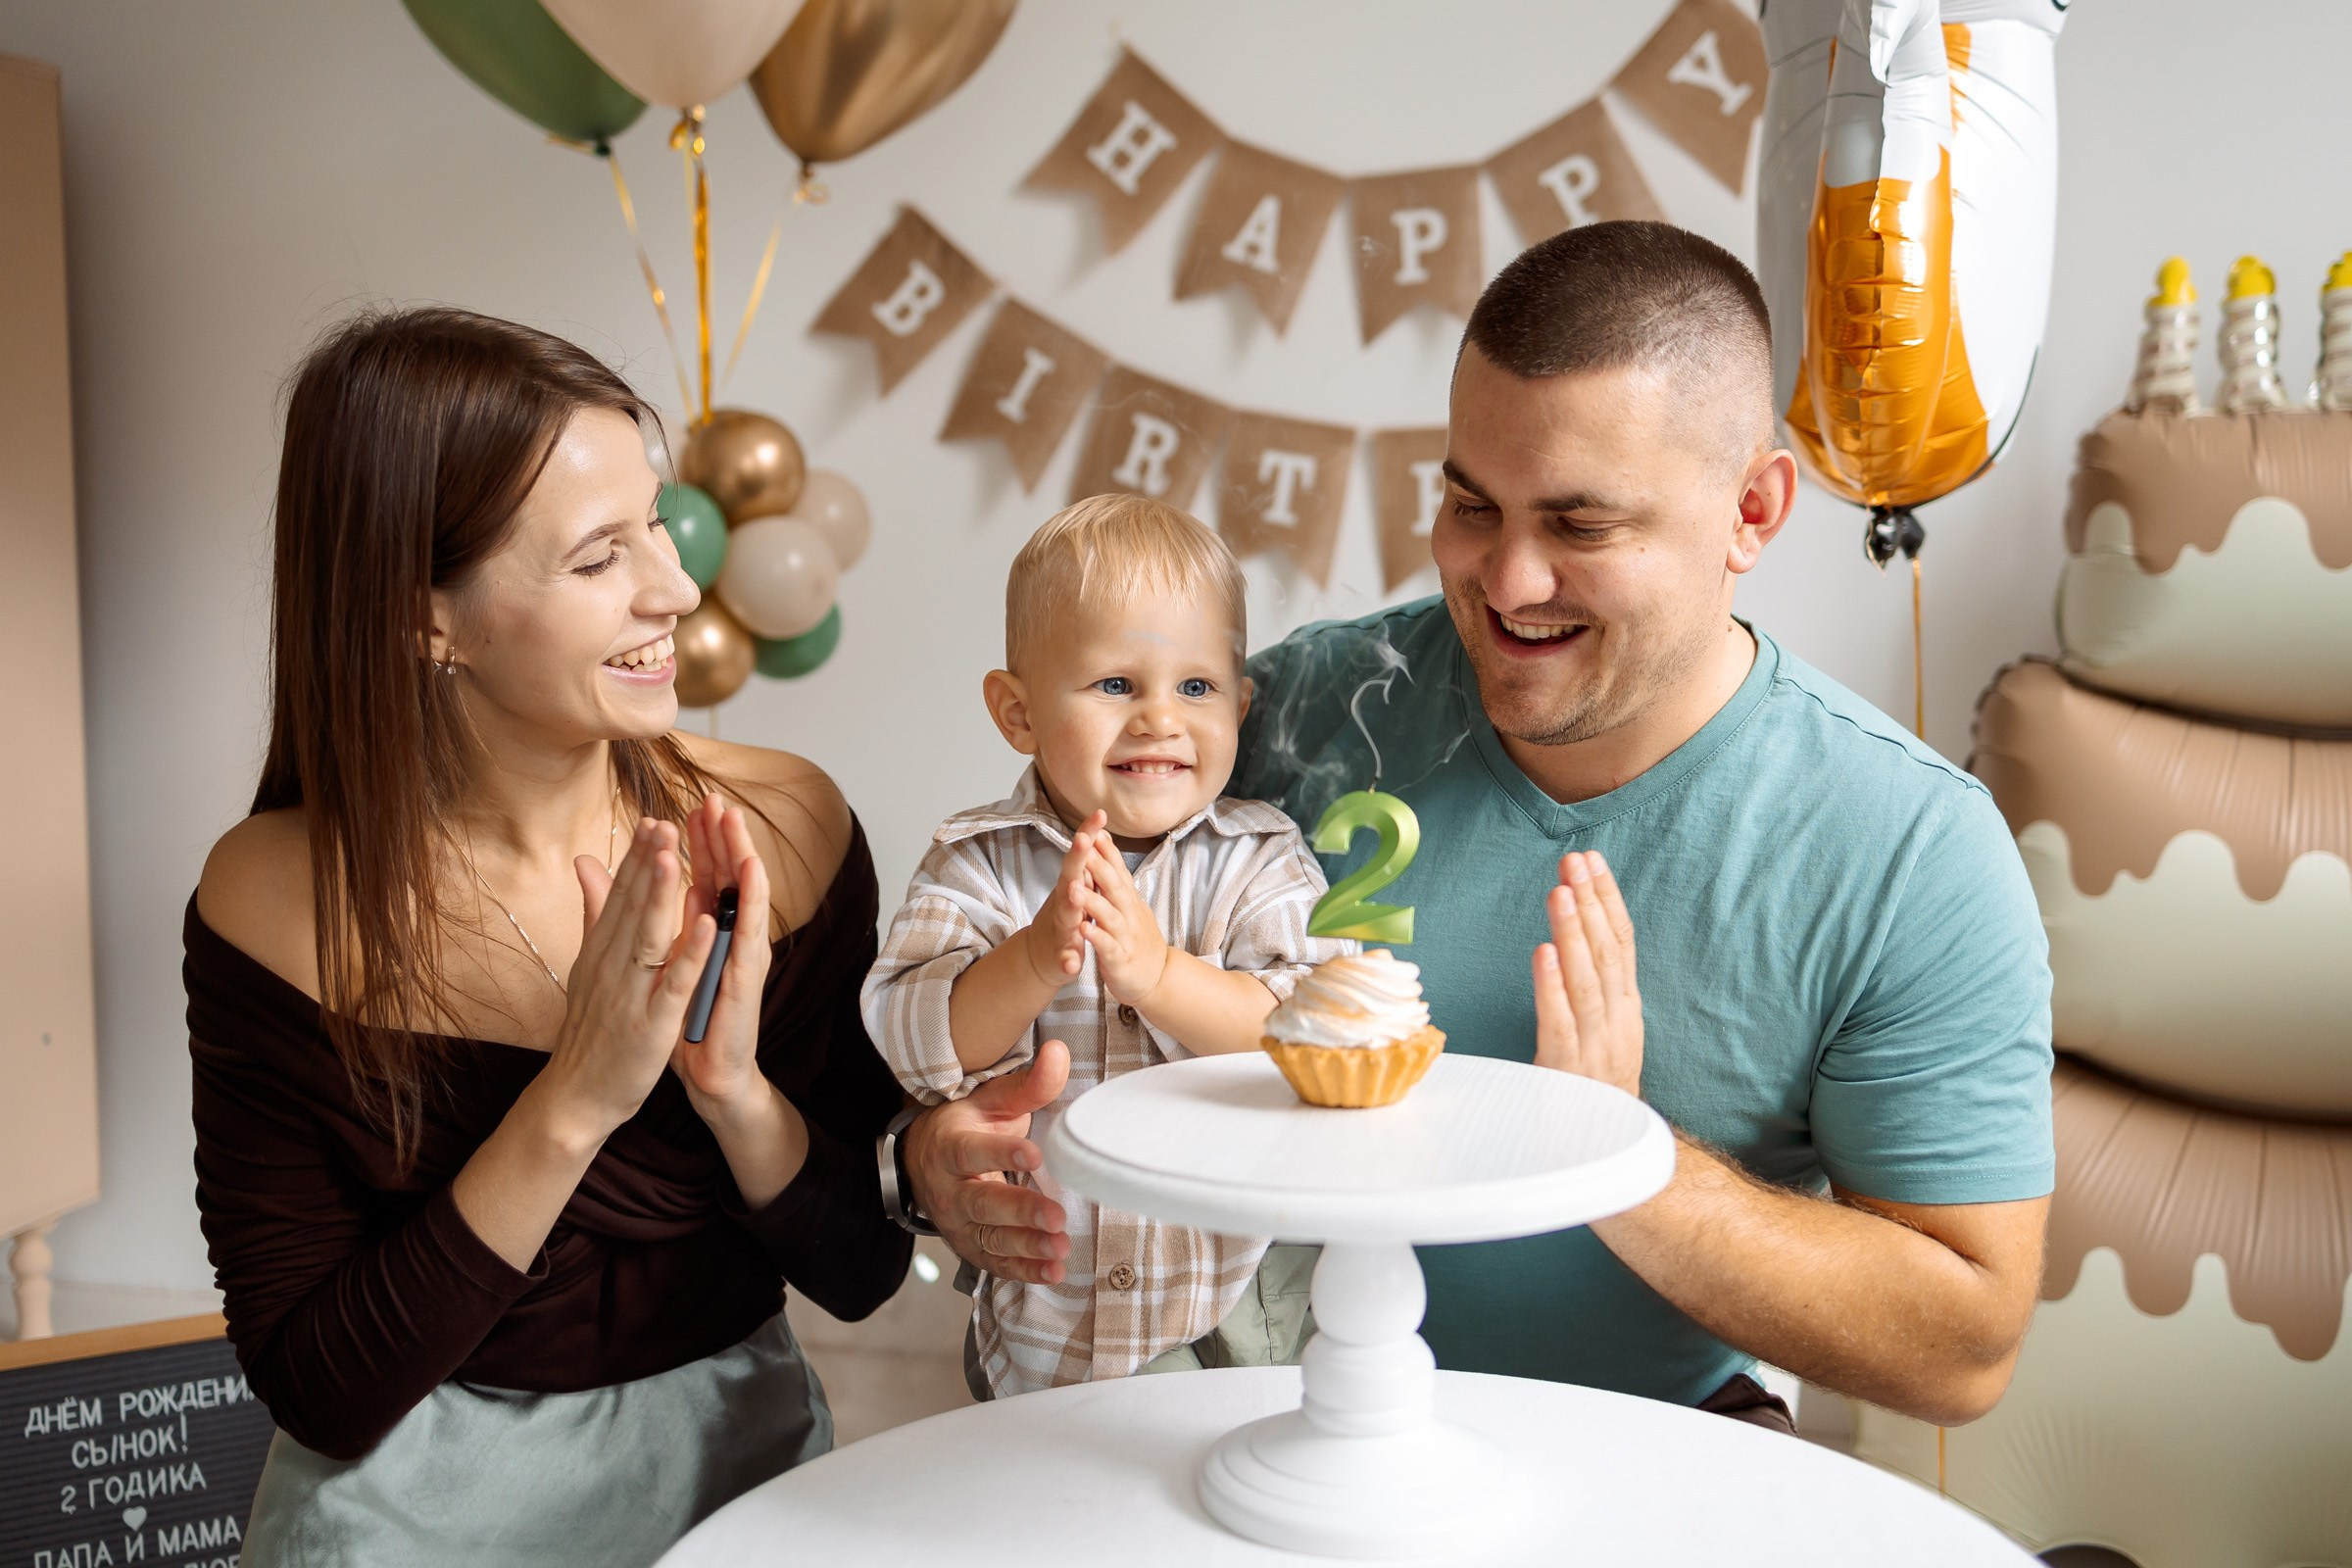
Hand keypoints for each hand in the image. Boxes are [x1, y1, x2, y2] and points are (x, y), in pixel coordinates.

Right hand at [544, 819, 714, 1142]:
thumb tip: (585, 862)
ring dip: (660, 895)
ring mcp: (630, 994)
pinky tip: (706, 925)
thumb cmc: (590, 1029)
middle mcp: (612, 966)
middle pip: (632, 906)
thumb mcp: (590, 965)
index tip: (653, 819)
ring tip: (674, 855)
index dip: (638, 857)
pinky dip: (690, 953)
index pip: (622, 895)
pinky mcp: (650, 1023)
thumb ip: (596, 913)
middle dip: (649, 862)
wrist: (575, 1095)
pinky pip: (673, 983)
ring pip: (648, 936)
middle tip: (662, 821)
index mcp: (602, 951)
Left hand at [668, 792, 775, 1125]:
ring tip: (735, 822)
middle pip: (729, 877)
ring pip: (747, 895)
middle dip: (724, 836)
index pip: (708, 876)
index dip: (700, 841)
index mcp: (711, 933)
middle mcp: (734, 939)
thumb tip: (647, 878)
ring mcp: (745, 956)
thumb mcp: (665, 962)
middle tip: (716, 797)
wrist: (708, 1072)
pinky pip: (751, 933)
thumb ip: (655, 917)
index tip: (690, 804)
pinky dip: (752, 902)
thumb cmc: (687, 1020)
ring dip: (742, 855)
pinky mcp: (748, 979)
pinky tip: (750, 874)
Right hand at [904, 1039, 1072, 1284]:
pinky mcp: (969, 1246)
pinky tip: (1052, 1272)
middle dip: (1019, 1212)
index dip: (1001, 1152)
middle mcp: (948, 1188)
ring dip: (1025, 1246)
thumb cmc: (967, 1124)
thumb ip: (1029, 1084)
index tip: (1034, 1153)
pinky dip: (1022, 1271)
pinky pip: (993, 1262)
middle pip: (981, 1203)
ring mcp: (956, 1222)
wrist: (923, 1159)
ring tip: (1059, 1248)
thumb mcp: (992, 1099)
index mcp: (951, 1145)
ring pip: (988, 1238)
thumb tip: (1059, 1052)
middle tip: (1056, 1216)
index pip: (972, 1150)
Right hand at [1018, 813, 1099, 990]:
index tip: (1100, 813)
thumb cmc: (1065, 916)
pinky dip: (1068, 959)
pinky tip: (1072, 964)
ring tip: (1075, 894)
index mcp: (1072, 885)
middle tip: (1084, 839)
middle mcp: (1063, 902)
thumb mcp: (1075, 887)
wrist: (1042, 956)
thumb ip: (1084, 864)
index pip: (1082, 856)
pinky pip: (1064, 957)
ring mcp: (1060, 928)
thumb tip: (1092, 831)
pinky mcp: (1061, 955)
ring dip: (1070, 905)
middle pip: (1070, 876)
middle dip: (1077, 858)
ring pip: (1066, 915)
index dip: (1088, 834)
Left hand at [1076, 838, 1168, 1005]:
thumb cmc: (1136, 937)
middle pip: (1114, 885)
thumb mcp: (1129, 904)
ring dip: (1092, 901)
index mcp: (1128, 900)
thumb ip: (1116, 878)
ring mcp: (1125, 936)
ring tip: (1074, 888)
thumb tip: (1106, 844)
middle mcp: (1129, 913)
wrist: (1157, 977)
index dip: (1107, 849)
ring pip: (1108, 915)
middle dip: (1098, 865)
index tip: (1095, 826)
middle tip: (1083, 844)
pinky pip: (1106, 946)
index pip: (1118, 869)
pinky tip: (1083, 929)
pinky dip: (1096, 937)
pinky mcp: (1119, 959)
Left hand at [1530, 850, 1643, 1097]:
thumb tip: (1572, 936)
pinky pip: (1561, 1022)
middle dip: (1591, 901)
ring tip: (1560, 892)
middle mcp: (1618, 1021)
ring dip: (1573, 933)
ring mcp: (1596, 1046)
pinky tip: (1542, 952)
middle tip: (1574, 860)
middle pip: (1606, 952)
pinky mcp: (1569, 1070)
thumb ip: (1594, 989)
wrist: (1607, 1152)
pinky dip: (1552, 986)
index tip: (1592, 861)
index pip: (1621, 942)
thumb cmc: (1596, 1087)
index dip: (1607, 899)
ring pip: (1586, 980)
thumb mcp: (1605, 1033)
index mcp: (1627, 1008)